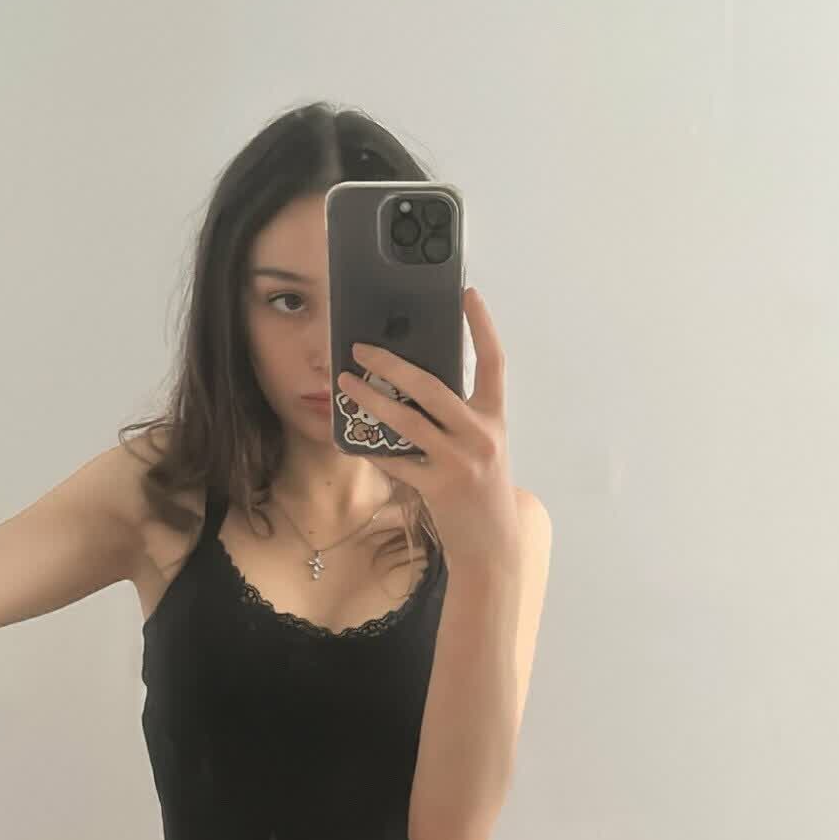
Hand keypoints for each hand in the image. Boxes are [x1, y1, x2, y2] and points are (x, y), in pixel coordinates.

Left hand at [336, 287, 517, 570]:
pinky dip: (370, 447)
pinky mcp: (439, 487)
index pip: (494, 362)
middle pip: (433, 386)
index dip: (482, 326)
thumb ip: (457, 416)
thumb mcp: (480, 446)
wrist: (493, 545)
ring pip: (406, 420)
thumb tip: (411, 383)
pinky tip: (349, 437)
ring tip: (345, 383)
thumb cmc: (481, 489)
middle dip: (392, 363)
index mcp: (494, 418)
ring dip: (370, 399)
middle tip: (361, 348)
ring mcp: (460, 461)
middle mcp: (481, 434)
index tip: (467, 294)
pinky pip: (395, 459)